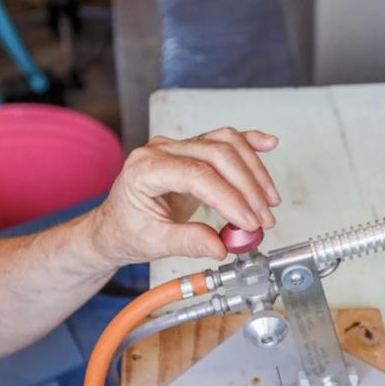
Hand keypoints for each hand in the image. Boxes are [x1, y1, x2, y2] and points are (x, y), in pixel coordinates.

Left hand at [87, 128, 280, 263]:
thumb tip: (220, 246)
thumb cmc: (126, 231)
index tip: (249, 221)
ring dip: (254, 172)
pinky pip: (224, 139)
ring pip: (226, 144)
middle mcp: (161, 150)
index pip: (196, 175)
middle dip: (248, 188)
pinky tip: (268, 143)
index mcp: (144, 169)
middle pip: (217, 154)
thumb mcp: (152, 242)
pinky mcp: (192, 149)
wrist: (116, 225)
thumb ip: (187, 242)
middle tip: (263, 218)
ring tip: (269, 201)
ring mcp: (178, 146)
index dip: (229, 198)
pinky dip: (249, 142)